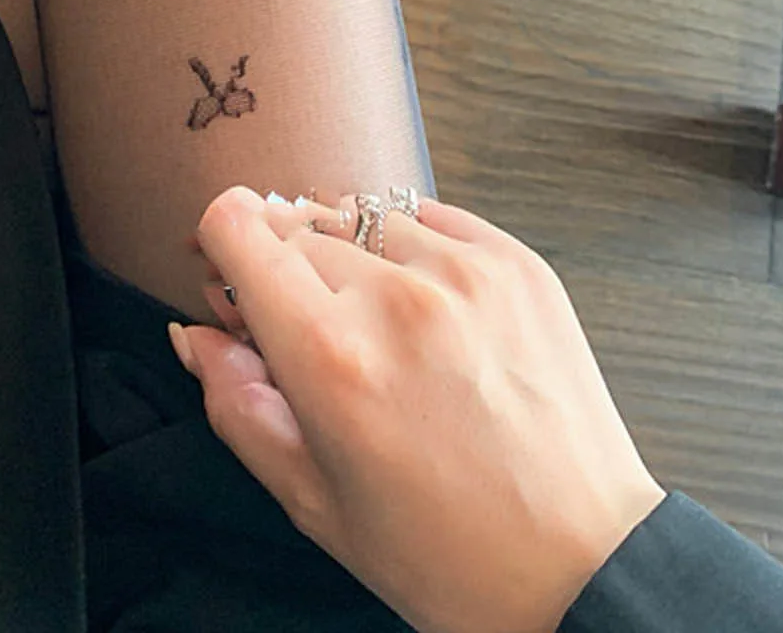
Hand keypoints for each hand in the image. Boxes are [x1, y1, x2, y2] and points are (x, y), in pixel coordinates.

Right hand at [171, 186, 664, 632]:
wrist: (586, 569)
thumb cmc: (447, 553)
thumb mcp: (313, 500)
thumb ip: (237, 404)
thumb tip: (196, 332)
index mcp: (329, 355)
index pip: (237, 224)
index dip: (220, 247)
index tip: (230, 278)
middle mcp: (394, 296)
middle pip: (293, 223)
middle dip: (281, 266)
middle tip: (304, 329)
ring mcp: (464, 272)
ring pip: (360, 214)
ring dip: (349, 253)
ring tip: (375, 326)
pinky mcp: (517, 264)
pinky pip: (429, 216)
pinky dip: (410, 247)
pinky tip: (422, 307)